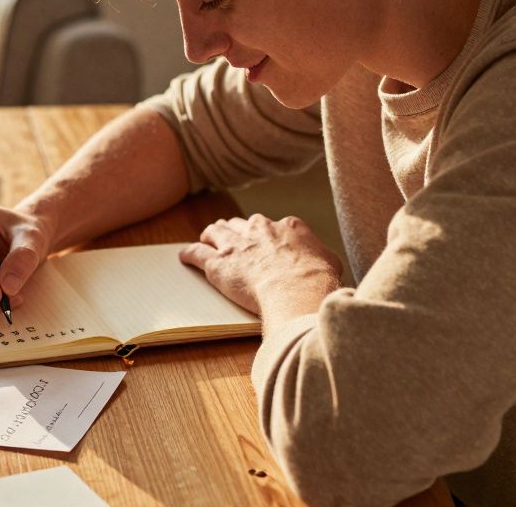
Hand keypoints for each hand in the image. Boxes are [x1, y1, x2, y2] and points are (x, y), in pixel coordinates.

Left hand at [180, 214, 341, 318]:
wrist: (296, 290)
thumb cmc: (318, 280)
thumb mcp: (331, 262)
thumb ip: (322, 258)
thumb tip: (324, 264)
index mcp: (288, 227)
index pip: (275, 225)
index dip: (268, 234)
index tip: (266, 241)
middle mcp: (260, 229)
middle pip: (243, 224)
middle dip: (237, 229)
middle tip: (232, 236)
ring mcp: (237, 244)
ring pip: (217, 231)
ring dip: (211, 234)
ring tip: (206, 238)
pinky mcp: (218, 262)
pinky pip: (197, 252)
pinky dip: (190, 253)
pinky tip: (184, 256)